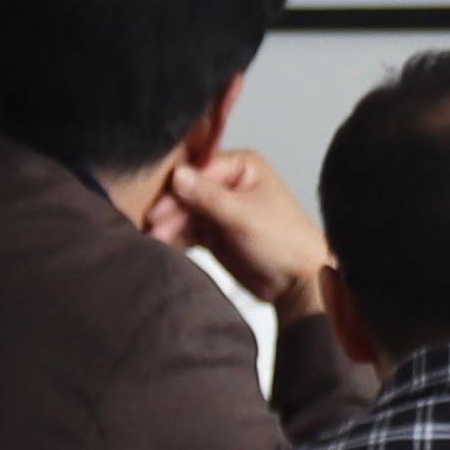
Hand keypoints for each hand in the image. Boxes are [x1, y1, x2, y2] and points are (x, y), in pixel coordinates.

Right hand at [155, 145, 328, 309]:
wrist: (297, 282)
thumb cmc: (284, 242)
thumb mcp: (243, 216)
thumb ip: (208, 196)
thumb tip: (177, 175)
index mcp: (243, 167)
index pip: (199, 170)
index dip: (177, 188)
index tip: (158, 206)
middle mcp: (230, 183)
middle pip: (188, 191)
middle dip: (171, 210)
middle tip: (152, 226)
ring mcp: (221, 209)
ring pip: (185, 212)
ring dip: (170, 225)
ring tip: (154, 239)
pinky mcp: (215, 233)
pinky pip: (188, 230)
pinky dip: (176, 237)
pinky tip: (163, 244)